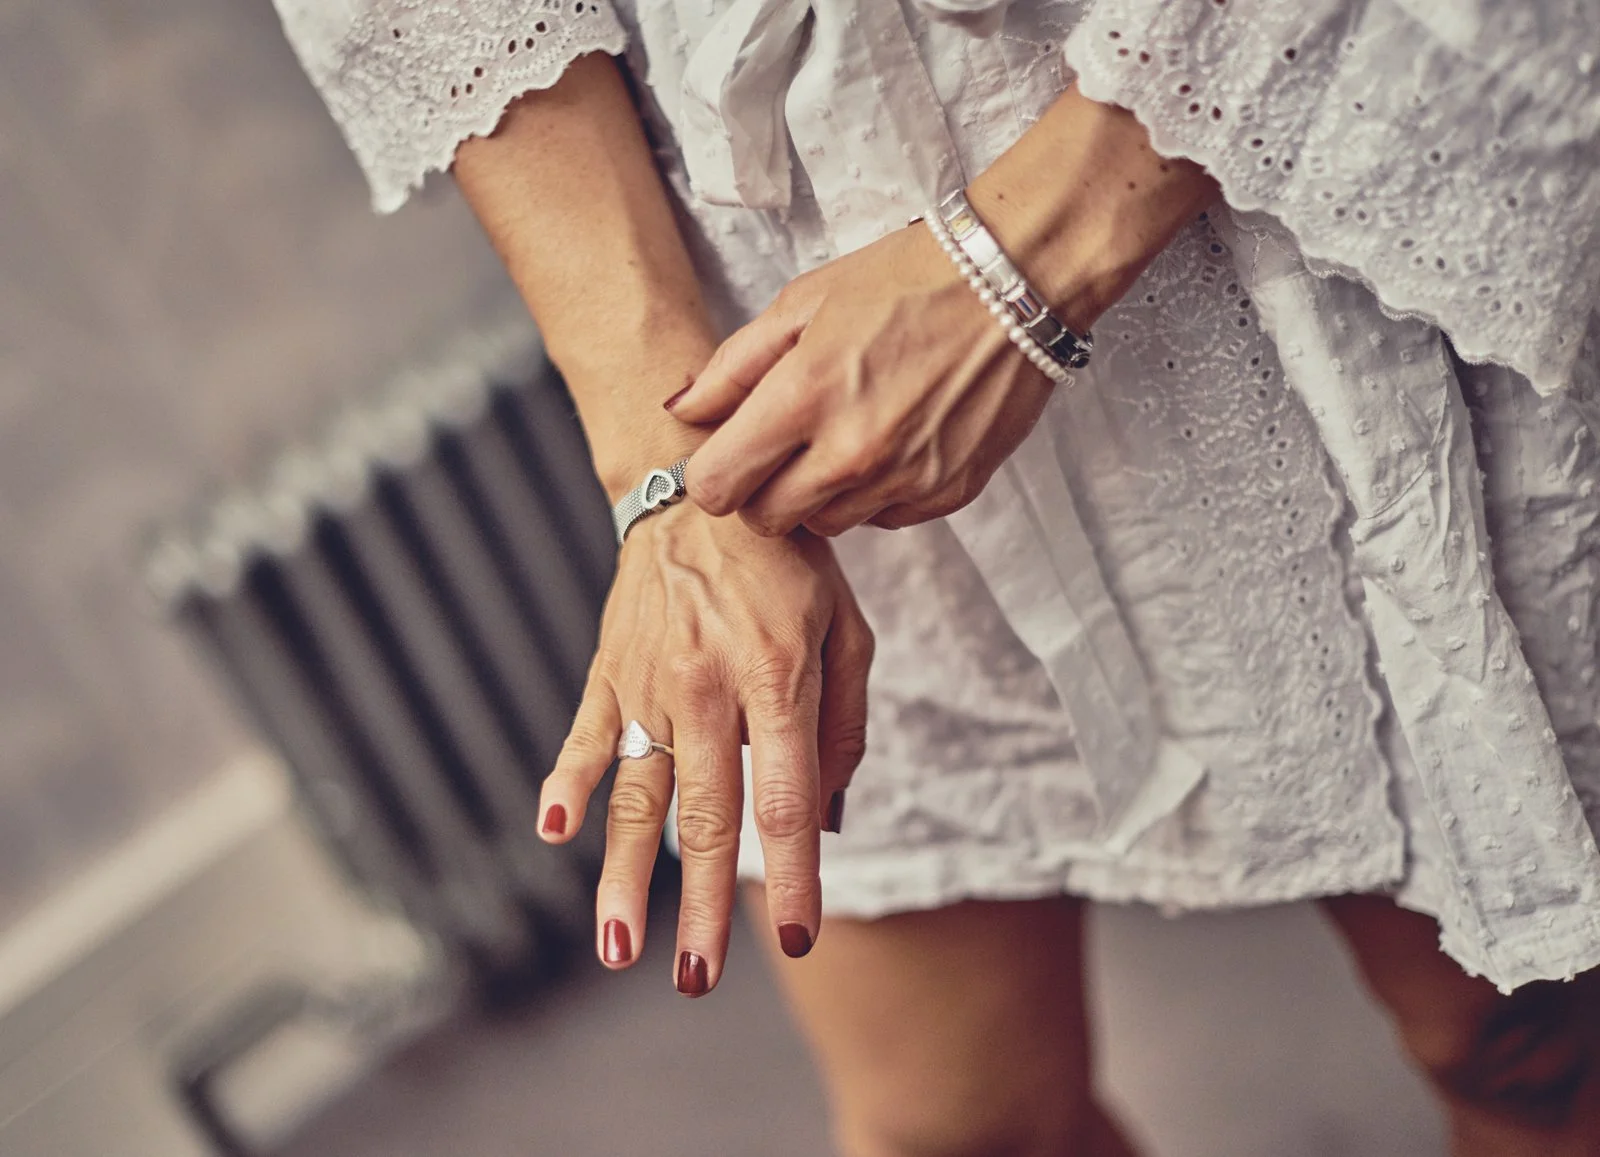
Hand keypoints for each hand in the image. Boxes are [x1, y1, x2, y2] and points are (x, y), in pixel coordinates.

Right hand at [535, 503, 871, 994]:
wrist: (702, 485)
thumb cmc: (790, 564)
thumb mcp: (846, 628)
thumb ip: (845, 722)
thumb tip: (831, 816)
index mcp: (778, 678)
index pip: (788, 798)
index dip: (795, 873)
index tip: (801, 937)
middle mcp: (709, 688)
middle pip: (707, 817)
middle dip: (704, 907)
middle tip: (696, 981)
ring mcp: (650, 681)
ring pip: (637, 794)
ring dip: (624, 874)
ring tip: (618, 947)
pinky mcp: (609, 671)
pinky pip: (585, 735)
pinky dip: (566, 781)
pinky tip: (551, 830)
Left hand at [666, 85, 1219, 537]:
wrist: (1012, 285)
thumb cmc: (904, 282)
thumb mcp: (802, 303)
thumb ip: (732, 365)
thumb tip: (682, 411)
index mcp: (803, 397)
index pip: (716, 487)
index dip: (712, 474)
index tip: (727, 455)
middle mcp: (850, 452)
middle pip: (766, 521)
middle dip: (761, 491)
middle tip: (783, 447)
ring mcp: (903, 480)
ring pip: (825, 526)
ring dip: (819, 494)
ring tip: (843, 435)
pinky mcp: (946, 494)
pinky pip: (884, 519)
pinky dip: (875, 492)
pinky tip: (891, 440)